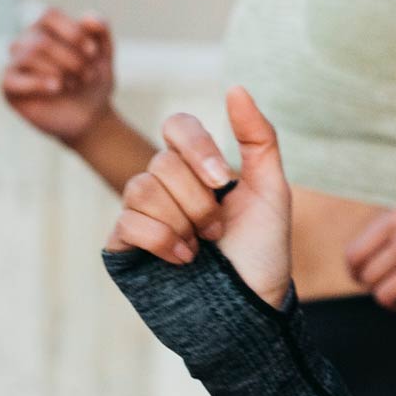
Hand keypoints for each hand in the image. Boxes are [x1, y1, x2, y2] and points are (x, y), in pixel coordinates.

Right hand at [2, 7, 115, 145]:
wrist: (90, 115)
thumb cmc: (93, 79)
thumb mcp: (104, 53)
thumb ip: (101, 29)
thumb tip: (87, 17)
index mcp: (46, 27)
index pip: (49, 15)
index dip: (73, 32)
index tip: (93, 53)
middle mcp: (26, 41)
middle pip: (42, 41)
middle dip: (73, 60)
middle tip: (89, 76)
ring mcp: (15, 62)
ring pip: (31, 56)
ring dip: (61, 71)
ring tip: (76, 84)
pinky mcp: (9, 86)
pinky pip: (13, 78)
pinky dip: (39, 83)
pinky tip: (57, 88)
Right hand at [103, 87, 295, 308]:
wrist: (251, 308)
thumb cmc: (263, 250)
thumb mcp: (272, 190)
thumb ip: (258, 138)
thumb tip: (236, 87)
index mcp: (198, 167)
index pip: (177, 126)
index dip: (197, 148)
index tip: (221, 182)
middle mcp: (166, 185)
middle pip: (162, 163)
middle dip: (199, 202)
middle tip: (219, 231)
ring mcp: (142, 213)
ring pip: (140, 188)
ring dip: (182, 222)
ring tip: (202, 247)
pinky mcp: (123, 245)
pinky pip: (127, 221)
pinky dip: (162, 241)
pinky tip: (183, 260)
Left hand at [347, 202, 395, 316]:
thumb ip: (384, 234)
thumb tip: (356, 268)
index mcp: (393, 222)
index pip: (354, 257)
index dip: (355, 271)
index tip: (362, 274)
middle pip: (369, 281)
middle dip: (376, 284)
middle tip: (390, 280)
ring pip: (385, 298)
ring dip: (392, 298)